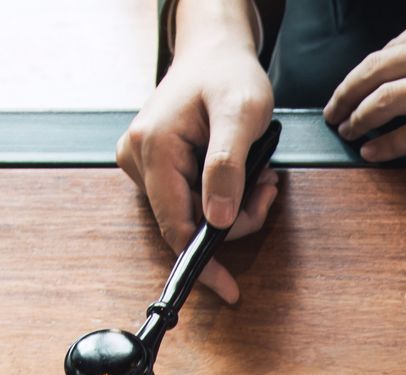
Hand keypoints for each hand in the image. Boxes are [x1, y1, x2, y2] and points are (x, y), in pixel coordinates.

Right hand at [115, 0, 278, 302]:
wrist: (214, 53)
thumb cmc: (227, 75)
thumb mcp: (240, 115)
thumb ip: (228, 167)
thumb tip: (218, 220)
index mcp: (154, 147)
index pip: (176, 225)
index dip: (205, 261)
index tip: (229, 290)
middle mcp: (138, 158)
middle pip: (188, 223)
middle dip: (235, 219)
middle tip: (267, 191)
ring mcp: (144, 163)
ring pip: (194, 215)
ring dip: (234, 207)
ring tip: (259, 176)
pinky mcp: (156, 167)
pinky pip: (192, 201)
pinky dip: (223, 197)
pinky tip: (242, 175)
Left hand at [323, 0, 405, 161]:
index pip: (398, 43)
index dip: (371, 68)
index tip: (358, 83)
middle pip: (381, 67)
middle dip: (349, 91)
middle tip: (336, 108)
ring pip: (389, 99)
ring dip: (361, 117)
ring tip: (349, 130)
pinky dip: (387, 144)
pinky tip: (375, 151)